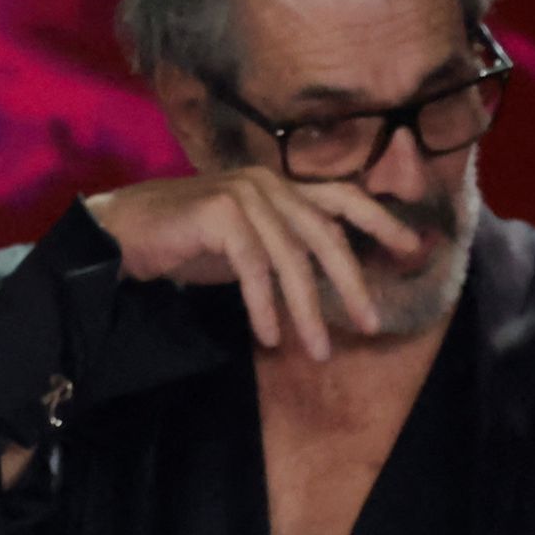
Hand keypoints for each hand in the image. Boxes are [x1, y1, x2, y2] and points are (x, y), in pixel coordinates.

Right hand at [85, 168, 423, 362]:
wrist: (120, 235)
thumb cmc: (182, 243)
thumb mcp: (246, 245)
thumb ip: (285, 248)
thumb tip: (330, 275)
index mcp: (279, 186)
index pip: (343, 198)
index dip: (381, 222)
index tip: (414, 250)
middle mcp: (267, 183)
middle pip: (326, 235)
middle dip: (351, 283)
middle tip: (369, 324)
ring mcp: (244, 194)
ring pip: (291, 258)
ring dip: (306, 310)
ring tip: (317, 351)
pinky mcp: (219, 213)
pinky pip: (254, 267)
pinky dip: (264, 306)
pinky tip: (270, 337)